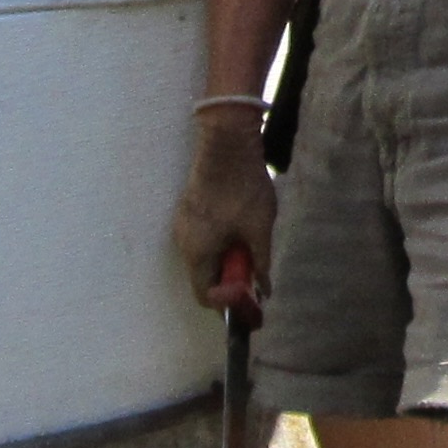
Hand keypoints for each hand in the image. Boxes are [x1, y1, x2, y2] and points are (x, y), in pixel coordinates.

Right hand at [171, 105, 275, 302]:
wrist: (226, 143)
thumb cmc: (243, 187)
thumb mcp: (260, 230)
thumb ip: (261, 264)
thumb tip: (264, 290)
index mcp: (198, 253)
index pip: (205, 295)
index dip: (228, 304)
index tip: (249, 300)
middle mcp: (184, 242)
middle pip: (204, 276)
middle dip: (229, 279)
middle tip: (254, 270)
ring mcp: (183, 224)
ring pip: (204, 256)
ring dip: (226, 258)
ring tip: (250, 243)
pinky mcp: (189, 211)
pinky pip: (202, 238)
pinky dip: (219, 242)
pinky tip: (240, 227)